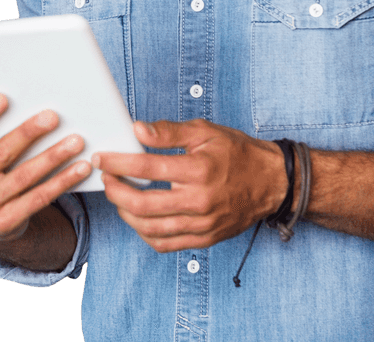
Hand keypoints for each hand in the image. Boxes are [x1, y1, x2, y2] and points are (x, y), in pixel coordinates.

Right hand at [0, 93, 90, 250]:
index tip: (2, 97)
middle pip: (2, 153)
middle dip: (29, 133)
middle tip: (52, 116)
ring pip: (25, 175)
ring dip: (53, 156)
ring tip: (75, 141)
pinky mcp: (6, 222)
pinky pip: (39, 198)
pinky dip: (62, 181)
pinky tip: (80, 168)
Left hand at [94, 119, 284, 252]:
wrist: (271, 183)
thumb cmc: (237, 154)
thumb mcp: (204, 132)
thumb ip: (169, 131)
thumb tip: (137, 130)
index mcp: (198, 170)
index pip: (147, 167)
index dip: (118, 162)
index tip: (102, 159)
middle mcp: (200, 200)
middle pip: (143, 203)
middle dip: (115, 191)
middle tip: (105, 179)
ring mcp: (202, 224)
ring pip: (150, 228)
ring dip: (125, 213)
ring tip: (118, 196)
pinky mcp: (205, 239)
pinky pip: (165, 244)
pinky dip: (144, 233)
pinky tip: (137, 217)